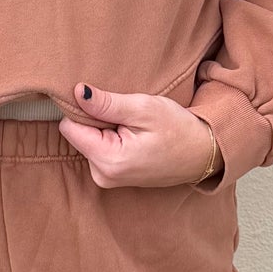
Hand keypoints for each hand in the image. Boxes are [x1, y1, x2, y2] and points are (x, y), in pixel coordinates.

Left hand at [58, 83, 221, 188]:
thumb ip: (106, 103)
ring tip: (133, 127)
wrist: (203, 153)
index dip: (84, 109)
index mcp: (107, 160)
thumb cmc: (178, 129)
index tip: (108, 104)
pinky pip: (99, 149)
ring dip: (106, 129)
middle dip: (97, 120)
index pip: (70, 127)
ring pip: (88, 141)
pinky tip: (133, 136)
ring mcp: (107, 179)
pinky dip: (111, 138)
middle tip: (127, 117)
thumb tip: (77, 92)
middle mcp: (102, 175)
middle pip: (78, 135)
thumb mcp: (143, 109)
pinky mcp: (113, 176)